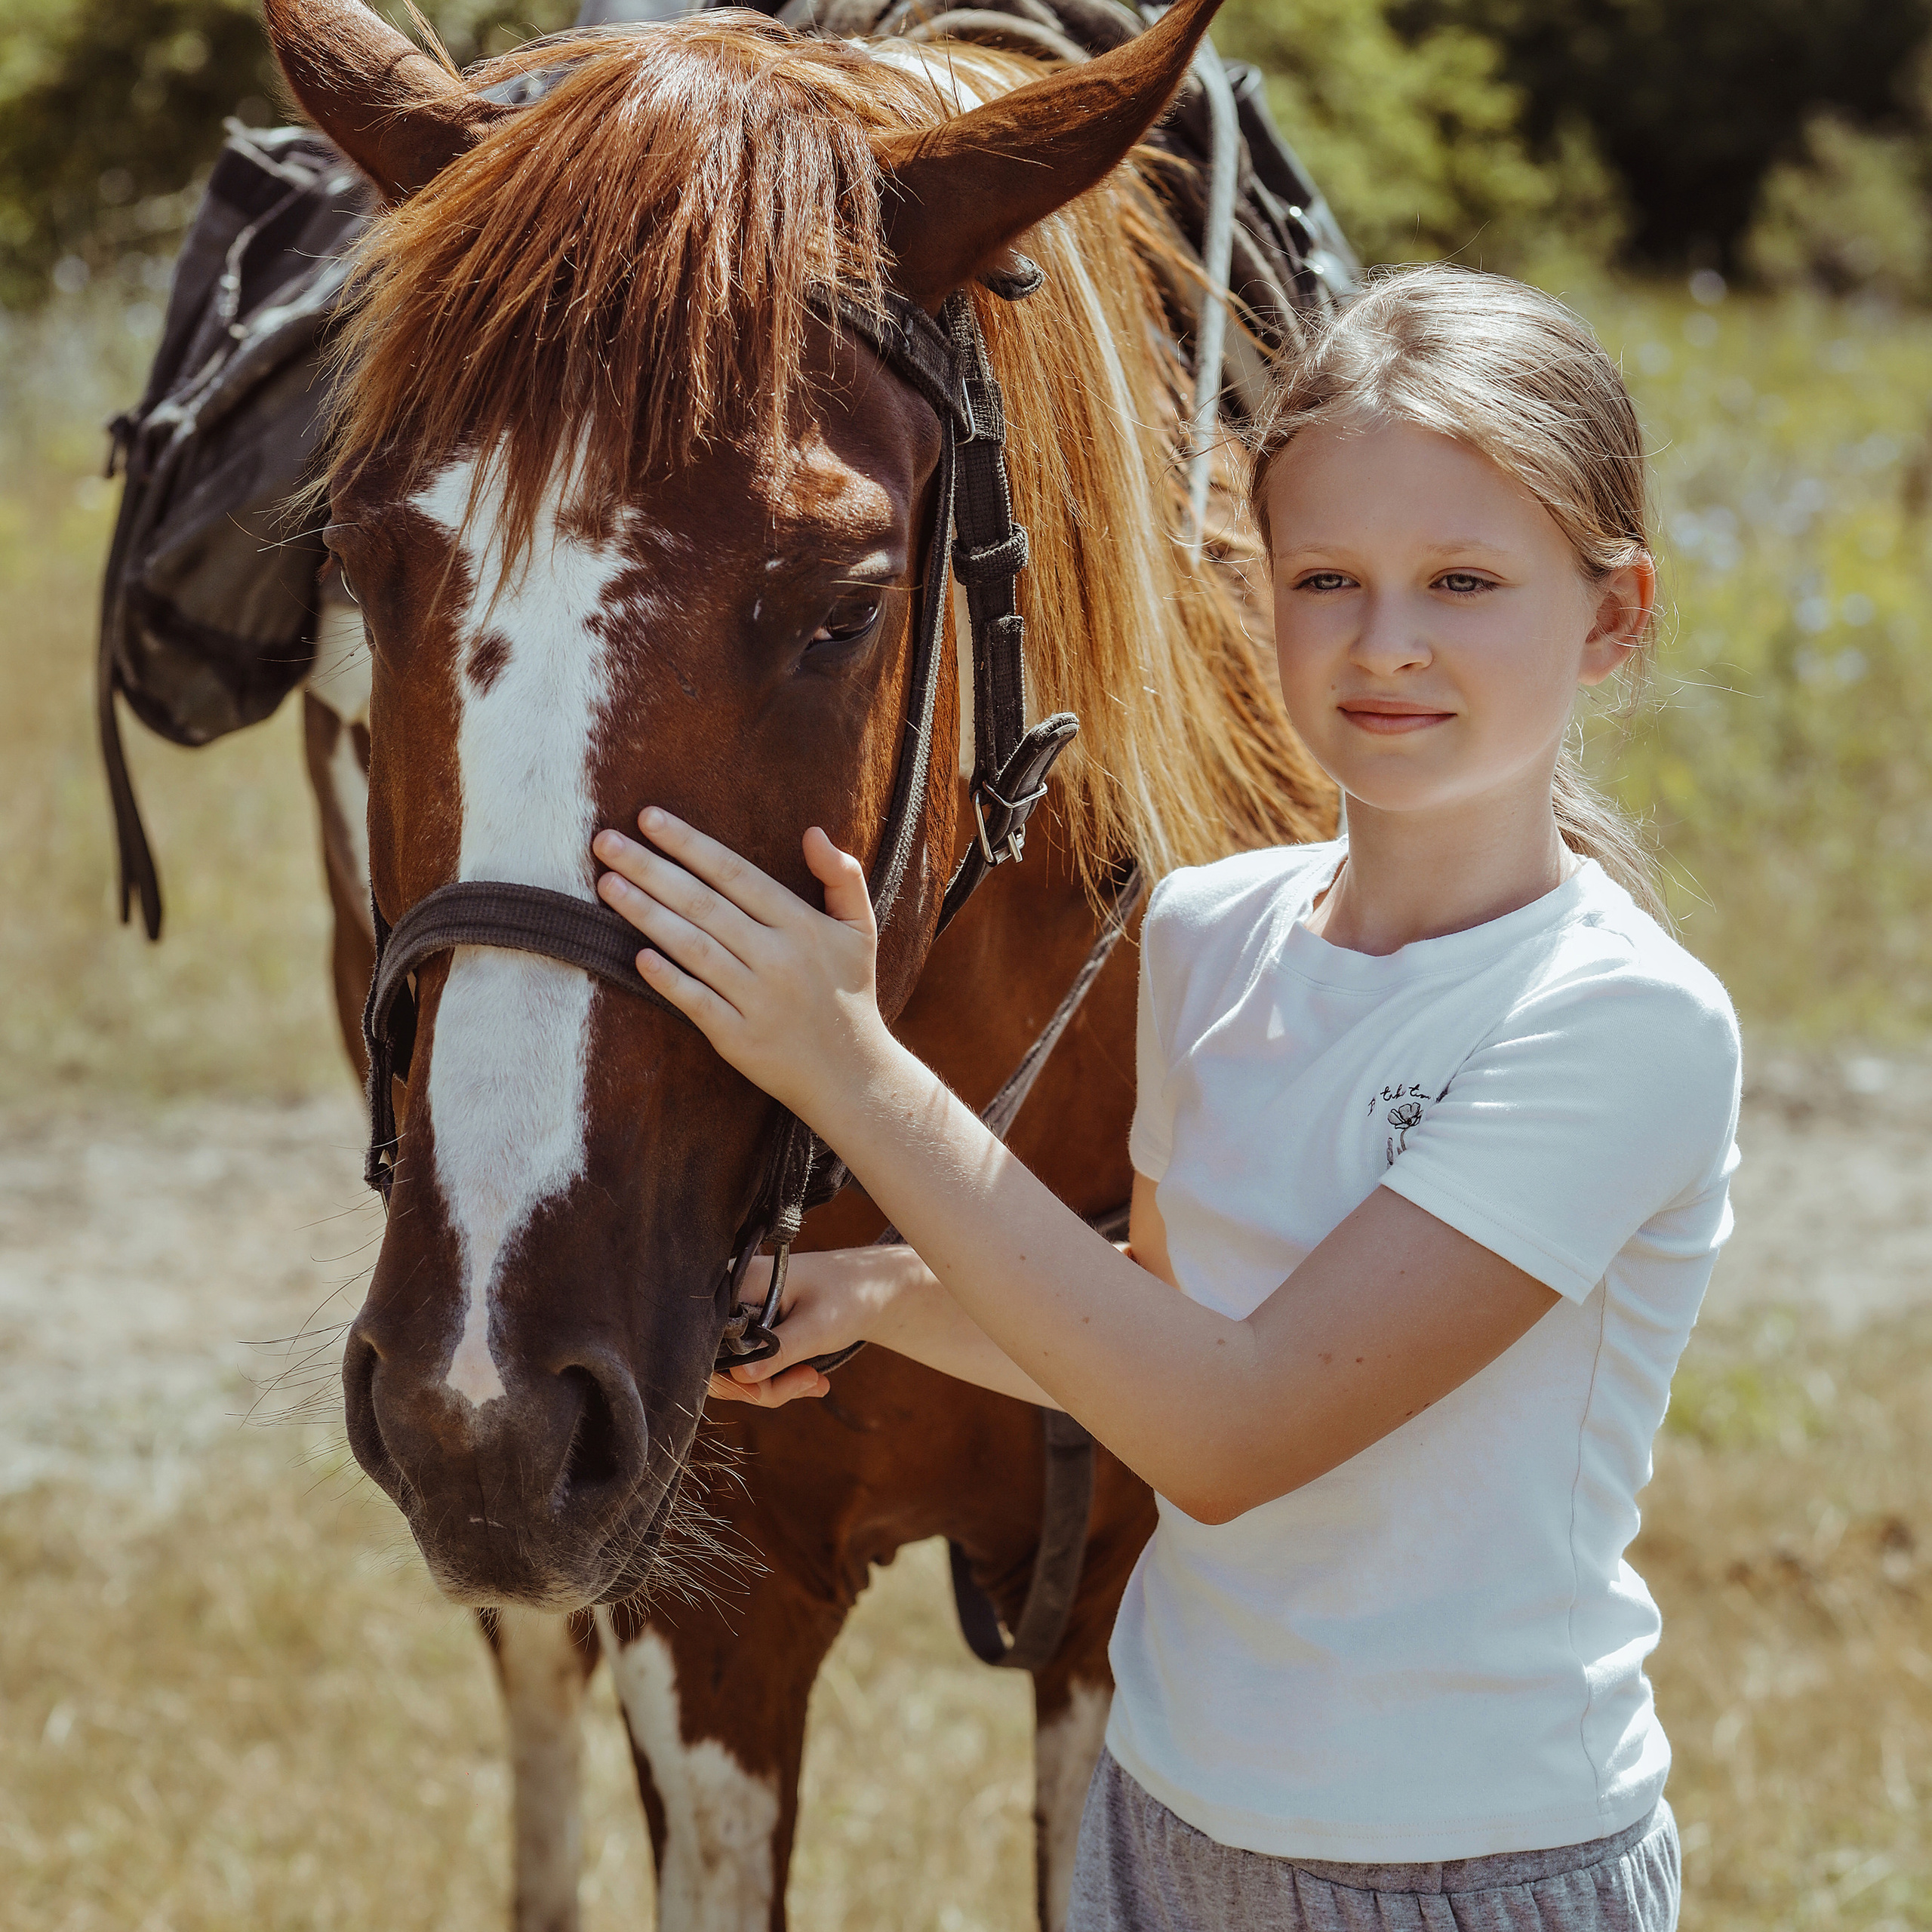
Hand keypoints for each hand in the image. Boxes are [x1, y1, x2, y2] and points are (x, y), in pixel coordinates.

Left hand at [592, 810, 890, 1122]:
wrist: (852, 1075)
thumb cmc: (848, 993)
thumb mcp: (860, 929)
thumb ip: (842, 876)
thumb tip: (812, 831)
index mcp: (803, 926)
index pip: (735, 873)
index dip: (689, 844)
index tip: (648, 818)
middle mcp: (778, 958)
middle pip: (703, 904)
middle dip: (650, 869)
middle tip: (604, 842)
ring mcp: (757, 999)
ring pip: (693, 948)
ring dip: (645, 914)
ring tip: (607, 885)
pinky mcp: (739, 1038)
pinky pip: (696, 1002)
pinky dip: (667, 979)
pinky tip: (635, 955)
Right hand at [704, 1249, 894, 1408]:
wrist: (874, 1287)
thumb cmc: (848, 1294)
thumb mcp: (816, 1327)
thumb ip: (777, 1351)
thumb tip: (741, 1378)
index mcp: (738, 1284)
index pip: (708, 1340)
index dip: (732, 1374)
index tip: (770, 1386)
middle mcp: (729, 1298)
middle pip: (717, 1362)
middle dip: (759, 1386)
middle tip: (806, 1383)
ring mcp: (739, 1315)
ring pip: (736, 1372)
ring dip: (774, 1387)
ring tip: (815, 1382)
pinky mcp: (752, 1330)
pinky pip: (752, 1368)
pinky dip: (778, 1381)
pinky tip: (811, 1382)